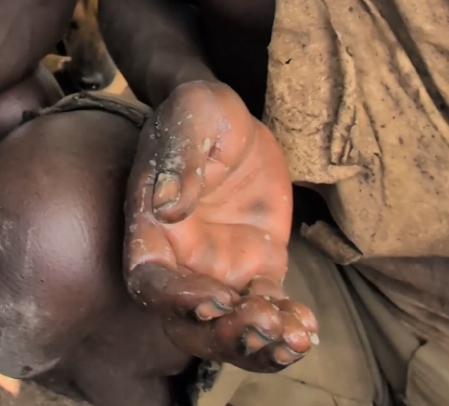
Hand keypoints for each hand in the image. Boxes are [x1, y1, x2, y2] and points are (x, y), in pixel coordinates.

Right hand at [125, 80, 316, 371]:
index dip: (177, 302)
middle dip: (224, 339)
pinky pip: (267, 309)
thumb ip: (178, 160)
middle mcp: (180, 258)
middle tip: (264, 326)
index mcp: (151, 226)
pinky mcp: (256, 267)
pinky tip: (307, 327)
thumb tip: (166, 207)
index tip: (215, 301)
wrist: (231, 117)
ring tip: (294, 336)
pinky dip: (285, 327)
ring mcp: (218, 267)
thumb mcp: (192, 117)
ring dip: (259, 346)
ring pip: (230, 328)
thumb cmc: (200, 110)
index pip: (149, 282)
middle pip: (189, 324)